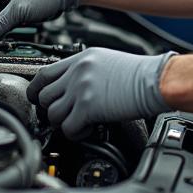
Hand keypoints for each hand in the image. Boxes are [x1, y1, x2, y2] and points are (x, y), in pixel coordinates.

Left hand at [27, 49, 175, 138]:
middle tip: (61, 116)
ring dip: (62, 123)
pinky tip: (87, 130)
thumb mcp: (106, 61)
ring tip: (77, 123)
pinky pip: (68, 128)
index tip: (37, 99)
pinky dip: (75, 133)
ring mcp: (81, 89)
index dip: (36, 89)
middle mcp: (77, 72)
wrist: (155, 79)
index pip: (44, 73)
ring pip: (52, 114)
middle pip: (43, 95)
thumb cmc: (139, 73)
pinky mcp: (88, 108)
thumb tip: (74, 87)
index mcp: (81, 58)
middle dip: (49, 109)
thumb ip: (85, 70)